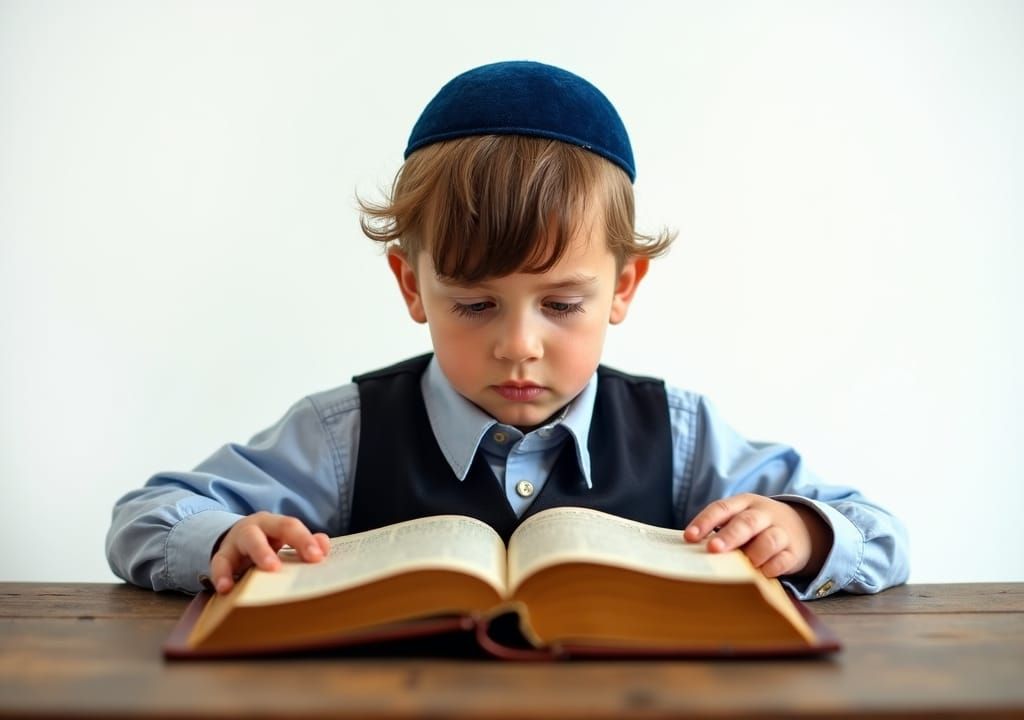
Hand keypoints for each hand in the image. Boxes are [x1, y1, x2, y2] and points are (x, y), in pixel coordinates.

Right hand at [210, 512, 330, 593]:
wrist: (234, 542)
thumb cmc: (266, 543)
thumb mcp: (283, 542)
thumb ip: (305, 543)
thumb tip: (324, 546)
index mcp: (275, 524)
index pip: (292, 527)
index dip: (305, 540)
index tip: (318, 557)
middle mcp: (257, 527)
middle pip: (277, 527)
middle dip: (291, 541)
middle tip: (299, 561)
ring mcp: (238, 539)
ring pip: (249, 540)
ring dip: (261, 553)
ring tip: (270, 569)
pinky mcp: (222, 555)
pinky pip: (220, 562)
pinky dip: (222, 575)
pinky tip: (226, 588)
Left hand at [683, 493, 830, 578]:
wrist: (800, 527)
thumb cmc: (757, 526)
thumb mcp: (740, 518)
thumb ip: (721, 531)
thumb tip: (693, 550)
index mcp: (744, 503)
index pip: (722, 508)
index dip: (705, 521)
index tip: (689, 537)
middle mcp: (763, 514)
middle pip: (746, 522)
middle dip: (729, 536)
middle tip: (713, 549)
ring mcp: (781, 531)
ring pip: (770, 539)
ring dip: (755, 553)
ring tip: (744, 563)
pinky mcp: (794, 551)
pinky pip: (785, 559)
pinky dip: (773, 567)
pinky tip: (763, 573)